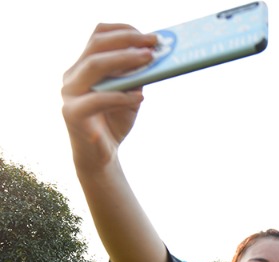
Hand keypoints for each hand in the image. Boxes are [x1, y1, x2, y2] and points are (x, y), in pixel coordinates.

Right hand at [62, 24, 156, 170]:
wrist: (102, 156)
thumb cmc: (115, 121)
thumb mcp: (130, 95)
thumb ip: (135, 77)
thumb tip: (153, 56)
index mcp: (83, 66)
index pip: (98, 36)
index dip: (123, 31)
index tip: (149, 35)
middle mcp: (72, 75)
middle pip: (96, 46)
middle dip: (127, 41)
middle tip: (152, 43)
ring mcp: (69, 93)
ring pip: (94, 65)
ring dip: (124, 60)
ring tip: (149, 61)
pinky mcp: (72, 113)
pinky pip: (97, 98)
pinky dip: (122, 96)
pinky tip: (140, 98)